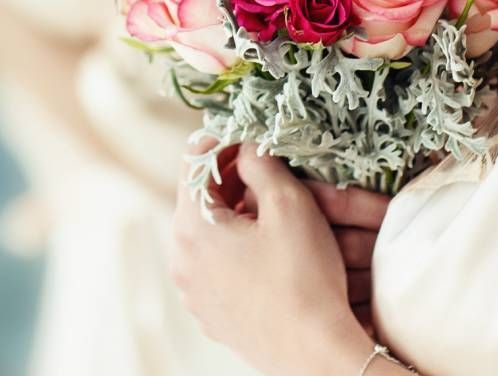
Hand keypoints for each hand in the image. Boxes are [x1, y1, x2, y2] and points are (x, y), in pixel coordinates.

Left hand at [170, 144, 376, 374]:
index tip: (254, 142)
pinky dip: (237, 252)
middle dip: (235, 183)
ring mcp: (193, 292)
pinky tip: (271, 255)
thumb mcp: (289, 206)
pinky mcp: (211, 314)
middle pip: (200, 199)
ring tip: (274, 218)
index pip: (194, 160)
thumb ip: (262, 163)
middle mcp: (181, 260)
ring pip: (208, 234)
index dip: (226, 142)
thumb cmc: (304, 279)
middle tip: (271, 180)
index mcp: (190, 227)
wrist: (315, 354)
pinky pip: (216, 268)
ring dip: (237, 218)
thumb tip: (247, 146)